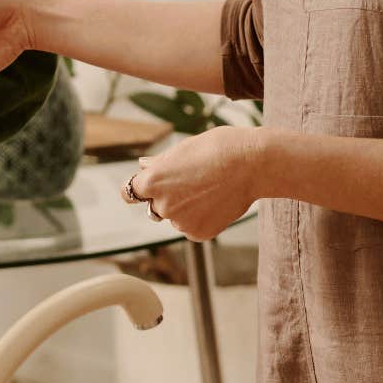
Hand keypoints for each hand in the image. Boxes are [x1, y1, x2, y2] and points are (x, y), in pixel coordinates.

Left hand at [125, 126, 266, 241]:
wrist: (252, 164)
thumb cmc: (218, 149)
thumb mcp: (183, 149)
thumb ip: (160, 163)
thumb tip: (142, 166)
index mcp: (153, 182)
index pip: (130, 193)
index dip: (140, 189)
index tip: (148, 187)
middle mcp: (162, 205)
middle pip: (154, 207)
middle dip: (166, 198)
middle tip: (192, 183)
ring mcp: (181, 223)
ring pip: (176, 218)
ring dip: (185, 209)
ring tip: (211, 189)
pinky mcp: (199, 234)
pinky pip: (193, 228)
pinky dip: (202, 219)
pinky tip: (218, 201)